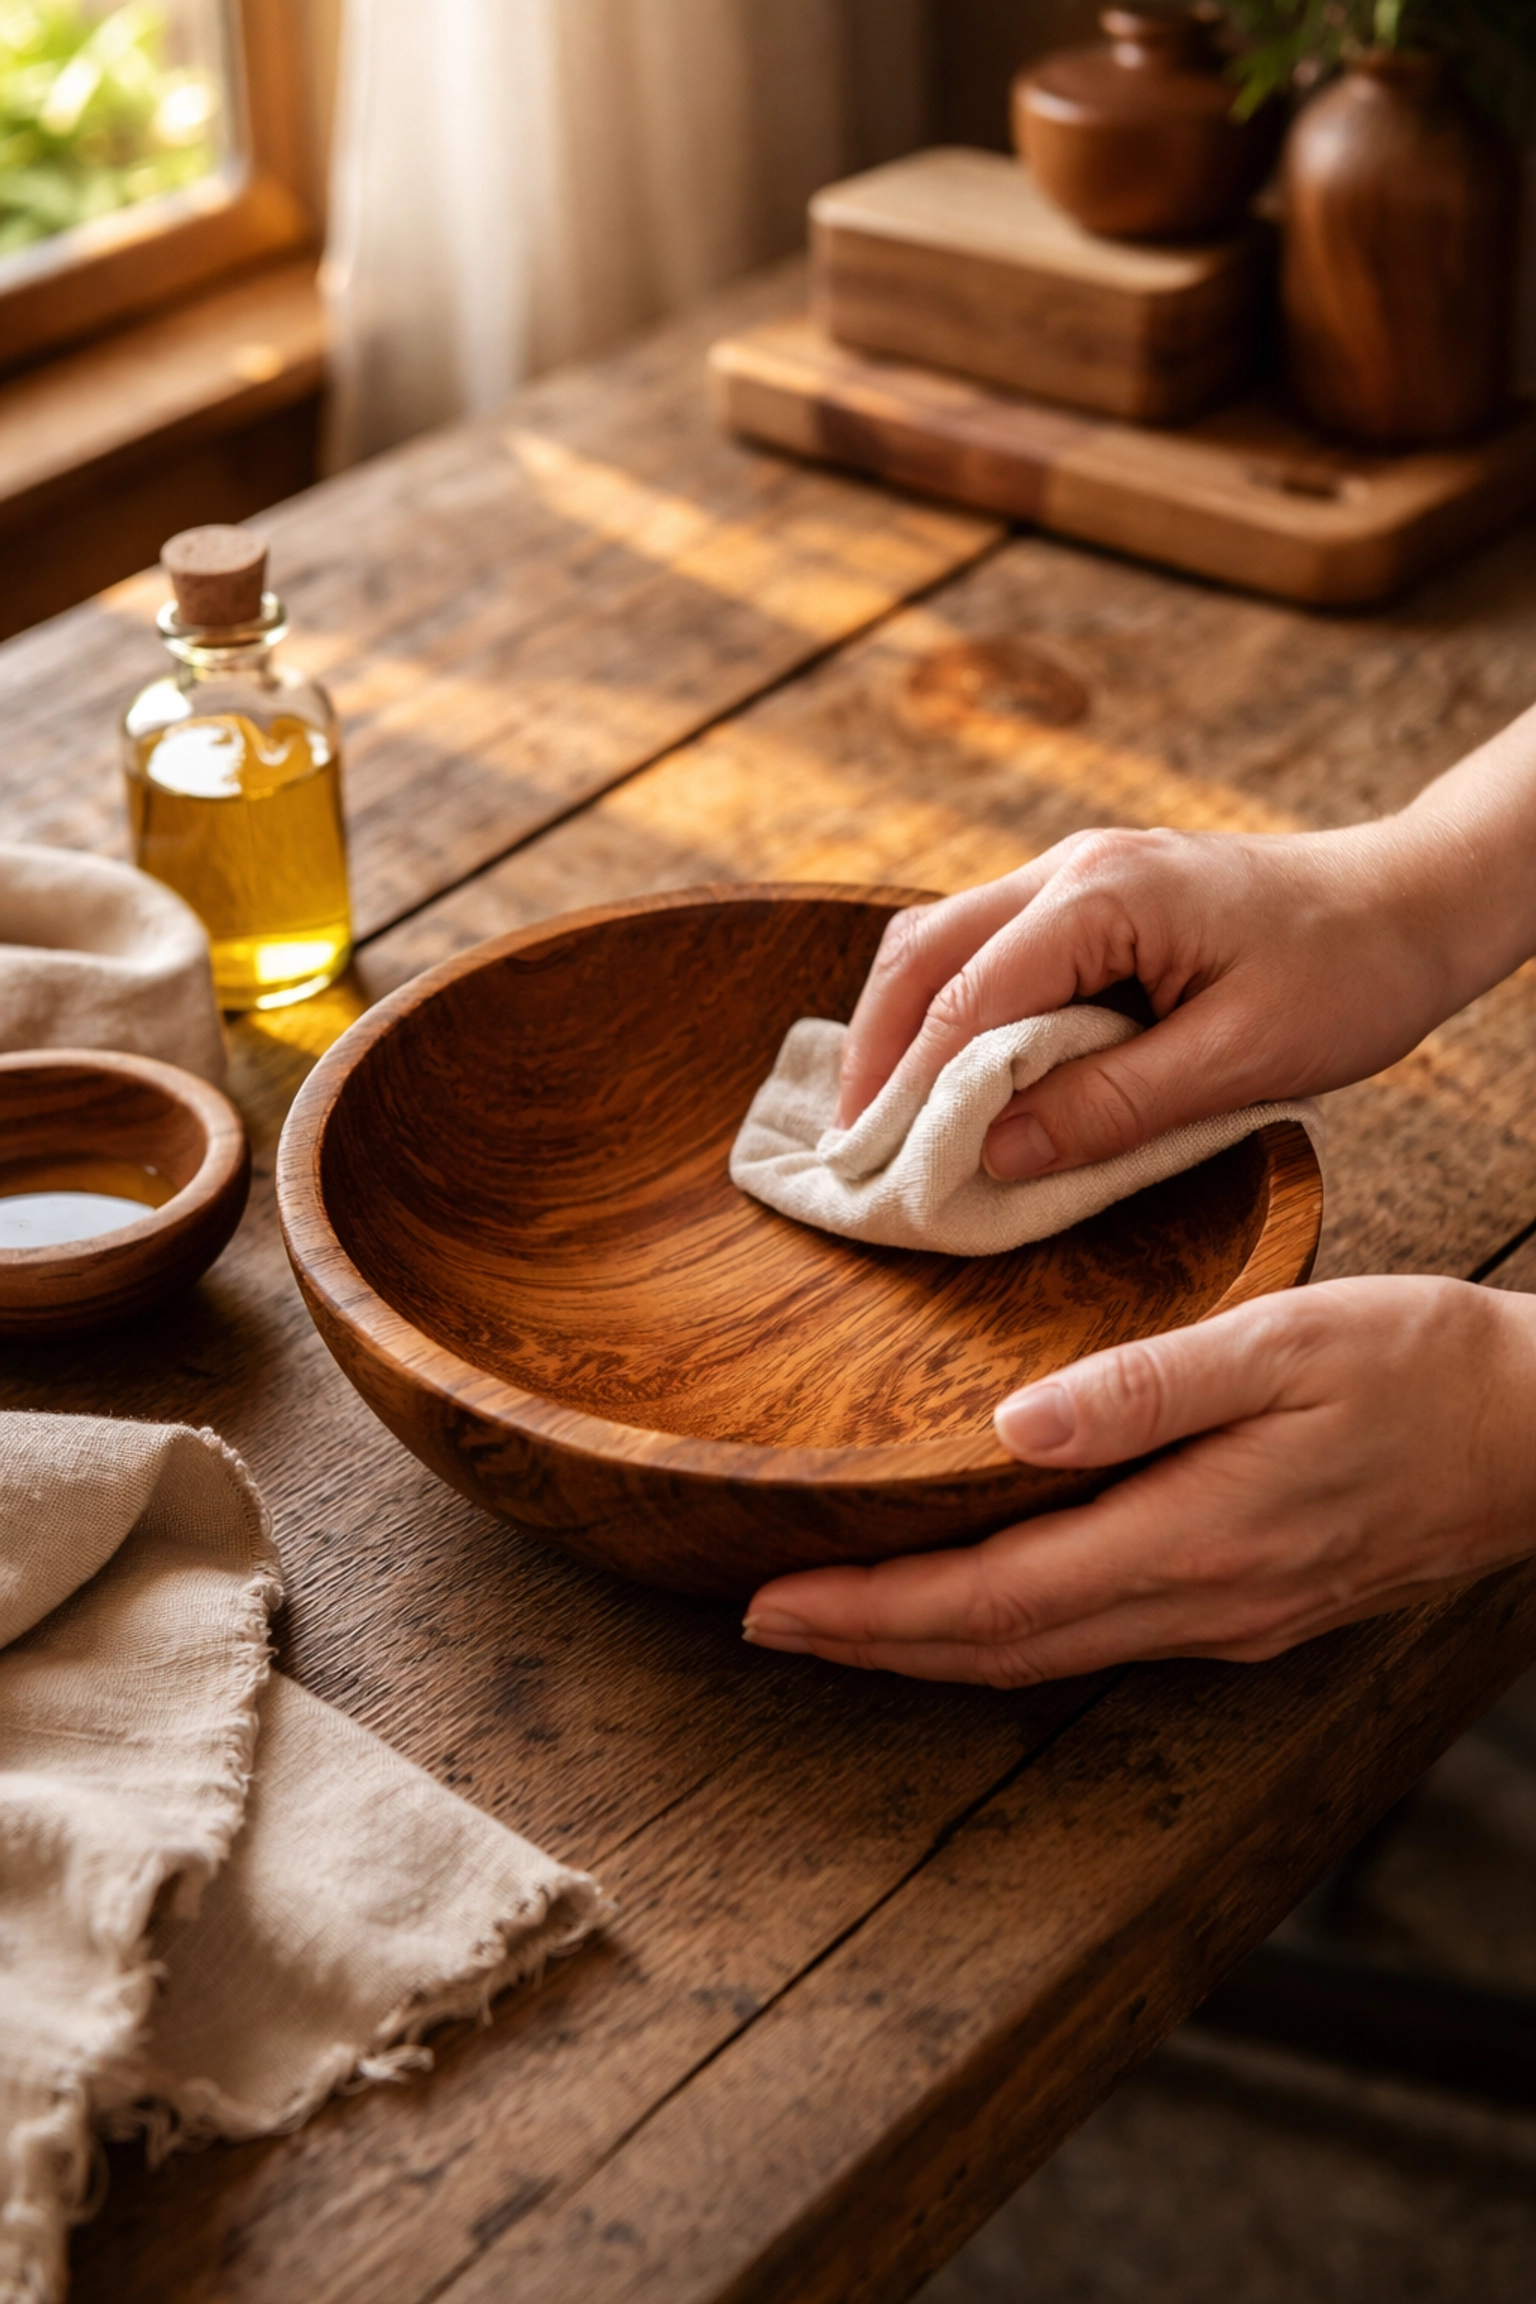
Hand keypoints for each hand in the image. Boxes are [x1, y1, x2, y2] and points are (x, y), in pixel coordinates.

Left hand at [742, 1278, 1535, 1685]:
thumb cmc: (1421, 1368)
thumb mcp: (1283, 1343)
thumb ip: (1145, 1386)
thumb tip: (1012, 1425)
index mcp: (1195, 1538)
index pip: (993, 1599)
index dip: (871, 1613)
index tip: (770, 1606)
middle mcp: (1200, 1604)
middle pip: (998, 1650)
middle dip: (870, 1645)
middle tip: (761, 1624)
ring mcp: (1226, 1619)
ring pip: (1042, 1654)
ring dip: (928, 1647)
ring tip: (837, 1621)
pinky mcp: (1247, 1607)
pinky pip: (1094, 1636)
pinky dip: (1005, 1629)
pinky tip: (971, 1600)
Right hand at [833, 820, 1475, 1180]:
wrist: (1415, 900)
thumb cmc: (1348, 973)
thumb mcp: (1239, 1057)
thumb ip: (1112, 1104)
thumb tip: (996, 1153)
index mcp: (1104, 897)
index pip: (965, 998)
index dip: (907, 1087)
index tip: (872, 1165)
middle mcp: (1071, 868)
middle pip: (922, 950)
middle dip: (873, 1049)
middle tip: (848, 1146)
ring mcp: (1078, 874)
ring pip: (944, 941)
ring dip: (904, 1028)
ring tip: (883, 1119)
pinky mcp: (1093, 899)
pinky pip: (990, 949)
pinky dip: (951, 1011)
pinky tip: (947, 1074)